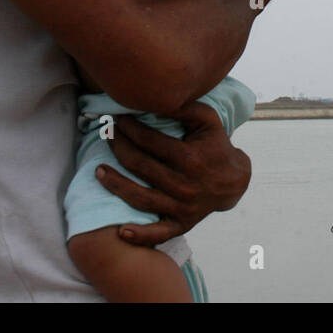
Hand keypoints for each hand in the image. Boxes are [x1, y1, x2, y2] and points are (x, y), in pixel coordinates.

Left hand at [96, 104, 250, 246]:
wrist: (234, 182)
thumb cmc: (216, 147)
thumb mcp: (209, 122)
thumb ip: (186, 108)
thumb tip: (160, 97)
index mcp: (189, 158)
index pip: (150, 141)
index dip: (130, 128)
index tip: (117, 118)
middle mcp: (184, 184)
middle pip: (140, 166)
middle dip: (118, 147)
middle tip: (105, 135)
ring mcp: (182, 206)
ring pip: (141, 198)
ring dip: (115, 185)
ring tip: (98, 171)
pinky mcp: (182, 224)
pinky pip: (159, 232)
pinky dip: (141, 235)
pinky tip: (122, 232)